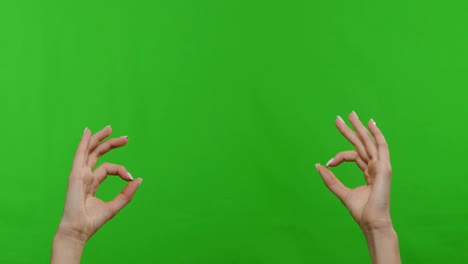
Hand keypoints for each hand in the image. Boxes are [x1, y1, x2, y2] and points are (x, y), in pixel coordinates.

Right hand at [56, 126, 141, 242]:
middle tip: (126, 138)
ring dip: (99, 138)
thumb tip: (139, 179)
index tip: (130, 177)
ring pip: (89, 151)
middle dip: (111, 144)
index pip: (108, 168)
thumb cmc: (92, 221)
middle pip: (97, 154)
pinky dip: (83, 143)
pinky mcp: (76, 175)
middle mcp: (84, 176)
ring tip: (110, 128)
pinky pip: (80, 155)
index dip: (121, 170)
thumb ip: (127, 193)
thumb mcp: (115, 205)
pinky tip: (87, 132)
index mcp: (92, 183)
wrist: (78, 231)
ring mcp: (79, 174)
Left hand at [316, 111, 392, 230]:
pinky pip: (381, 147)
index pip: (353, 156)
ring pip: (369, 142)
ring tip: (351, 114)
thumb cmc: (361, 211)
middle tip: (341, 117)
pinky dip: (376, 134)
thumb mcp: (342, 192)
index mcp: (368, 173)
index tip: (328, 163)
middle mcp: (375, 167)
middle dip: (351, 130)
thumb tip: (318, 165)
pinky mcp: (384, 168)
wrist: (372, 222)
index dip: (338, 156)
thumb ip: (331, 179)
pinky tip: (370, 123)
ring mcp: (381, 167)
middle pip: (361, 144)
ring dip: (360, 128)